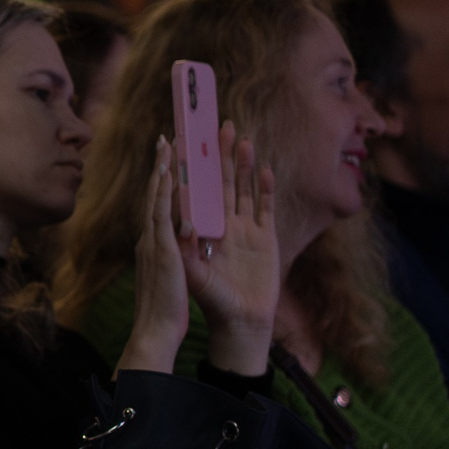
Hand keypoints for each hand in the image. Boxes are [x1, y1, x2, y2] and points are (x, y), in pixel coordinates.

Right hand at [117, 137, 190, 374]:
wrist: (155, 330)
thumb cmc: (164, 308)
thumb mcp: (167, 276)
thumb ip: (170, 257)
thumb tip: (174, 246)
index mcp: (154, 243)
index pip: (158, 204)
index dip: (162, 180)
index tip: (167, 157)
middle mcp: (150, 237)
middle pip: (155, 193)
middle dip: (161, 165)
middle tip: (167, 138)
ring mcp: (153, 241)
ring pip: (157, 197)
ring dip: (162, 169)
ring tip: (169, 144)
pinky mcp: (162, 248)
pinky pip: (163, 213)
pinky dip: (164, 191)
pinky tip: (170, 173)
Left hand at [181, 125, 277, 376]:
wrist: (241, 323)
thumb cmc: (211, 302)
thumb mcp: (194, 274)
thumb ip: (187, 249)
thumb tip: (181, 222)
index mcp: (201, 230)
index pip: (195, 190)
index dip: (192, 167)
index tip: (186, 141)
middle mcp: (222, 225)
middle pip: (221, 182)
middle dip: (219, 155)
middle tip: (218, 125)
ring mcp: (246, 230)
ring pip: (243, 188)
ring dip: (242, 164)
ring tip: (241, 138)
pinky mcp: (266, 238)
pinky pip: (266, 207)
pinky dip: (266, 188)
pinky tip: (264, 169)